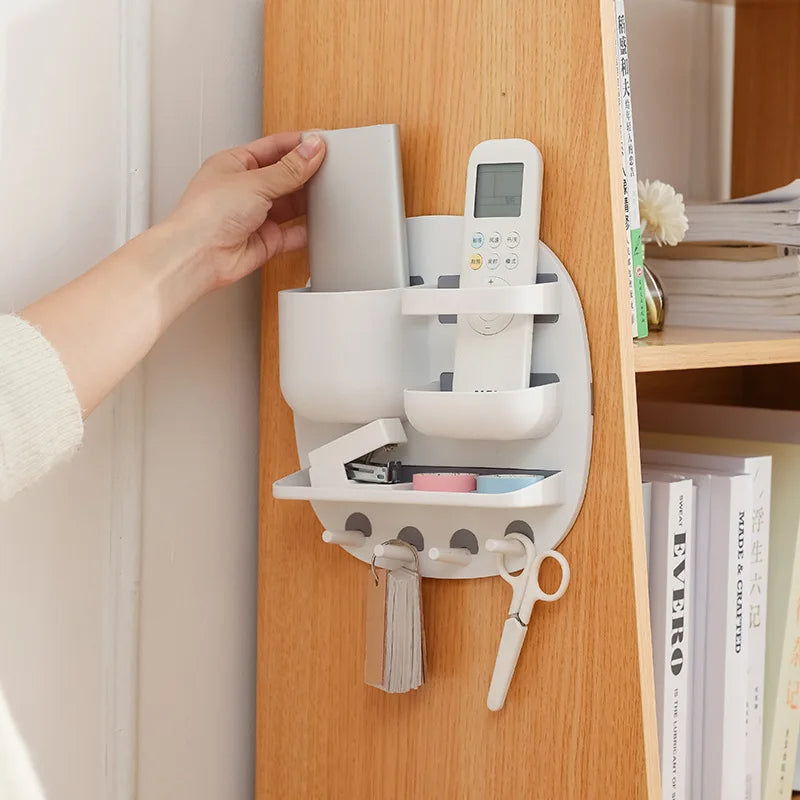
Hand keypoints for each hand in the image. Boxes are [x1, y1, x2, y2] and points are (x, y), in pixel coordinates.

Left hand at [22, 131, 325, 415]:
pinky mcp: (266, 241)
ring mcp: (256, 216)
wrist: (197, 256)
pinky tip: (319, 224)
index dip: (299, 144)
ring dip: (308, 201)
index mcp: (236, 164)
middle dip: (306, 173)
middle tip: (332, 169)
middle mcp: (246, 189)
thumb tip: (312, 149)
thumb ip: (289, 169)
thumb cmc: (206, 214)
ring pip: (291, 205)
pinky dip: (307, 230)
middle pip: (285, 176)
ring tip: (329, 195)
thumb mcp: (255, 181)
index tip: (322, 143)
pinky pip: (293, 233)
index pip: (274, 147)